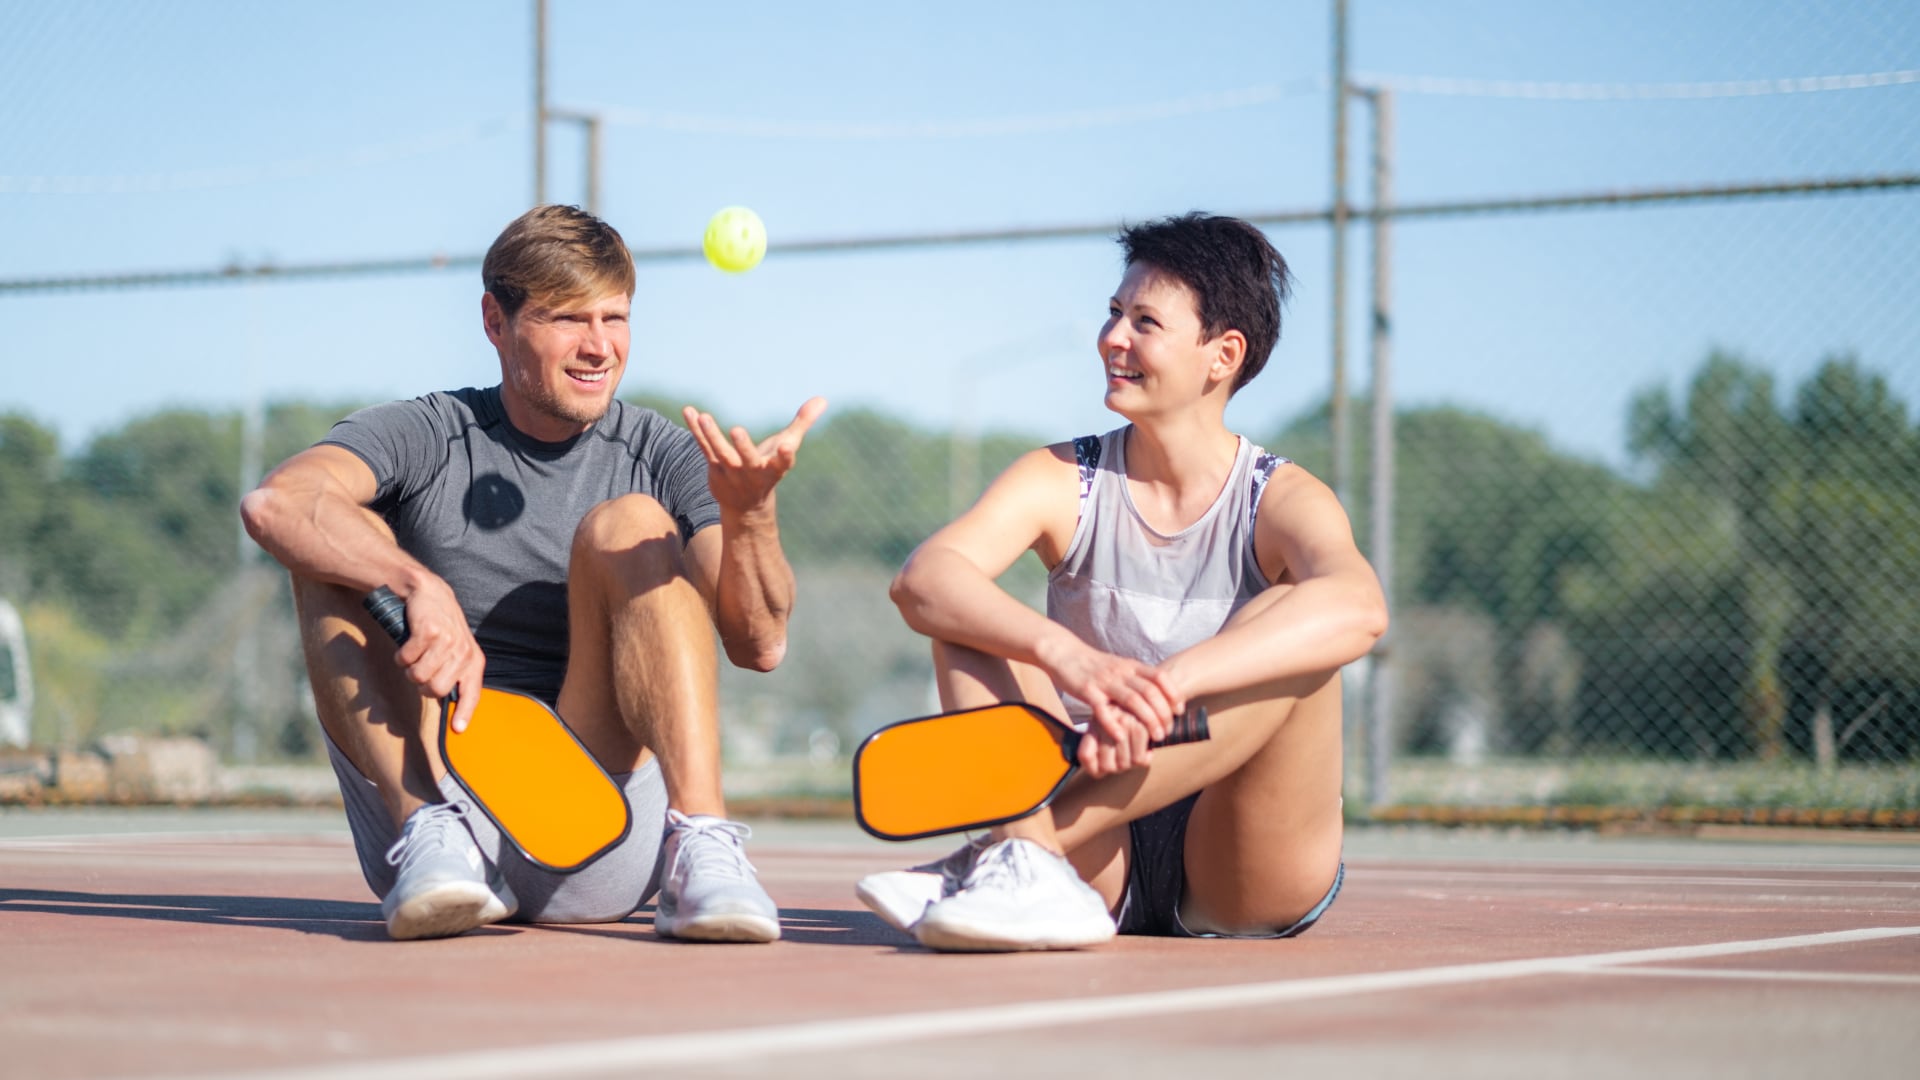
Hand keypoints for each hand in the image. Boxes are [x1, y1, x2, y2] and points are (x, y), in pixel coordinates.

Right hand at [391, 579, 485, 732]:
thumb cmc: (440, 628)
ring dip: (409, 668)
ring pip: (417, 677)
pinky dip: (401, 655)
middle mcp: (463, 653)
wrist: (428, 593)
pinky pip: (405, 660)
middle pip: (435, 690)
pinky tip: (407, 644)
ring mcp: (447, 642)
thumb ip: (454, 673)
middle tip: (420, 669)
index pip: (471, 693)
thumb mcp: (456, 649)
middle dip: (421, 684)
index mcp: (473, 661)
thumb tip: (444, 701)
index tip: (457, 729)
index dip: (464, 713)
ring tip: (415, 654)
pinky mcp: (428, 632)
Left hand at [683, 397, 827, 515]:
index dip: (786, 455)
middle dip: (743, 446)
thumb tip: (822, 399)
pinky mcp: (713, 468)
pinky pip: (704, 447)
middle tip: (737, 430)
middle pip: (747, 460)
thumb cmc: (770, 469)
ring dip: (712, 435)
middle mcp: (752, 473)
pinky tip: (689, 411)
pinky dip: (696, 430)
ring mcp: (731, 473)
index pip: (783, 463)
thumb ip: (803, 422)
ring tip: (705, 417)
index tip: (788, 447)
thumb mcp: (787, 446)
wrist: (745, 506)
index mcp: (774, 469)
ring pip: (720, 453)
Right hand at [1045, 643, 1183, 778]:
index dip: (1174, 693)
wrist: (1064, 653)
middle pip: (1150, 691)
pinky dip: (1113, 724)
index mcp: (1130, 666)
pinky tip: (1121, 737)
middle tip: (1168, 730)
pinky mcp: (1088, 691)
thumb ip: (1136, 678)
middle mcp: (1121, 672)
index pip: (1160, 677)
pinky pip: (1103, 709)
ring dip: (1148, 720)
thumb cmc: (1093, 665)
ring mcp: (1105, 681)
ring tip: (1156, 736)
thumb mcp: (1119, 666)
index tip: (1180, 711)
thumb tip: (1158, 694)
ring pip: (1133, 700)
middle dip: (1163, 713)